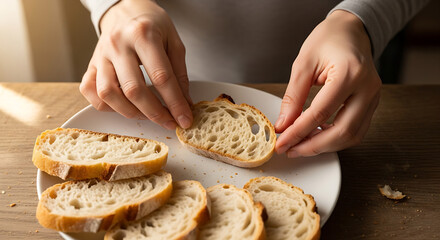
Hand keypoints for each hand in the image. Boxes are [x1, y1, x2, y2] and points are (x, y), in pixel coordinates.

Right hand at [80, 0, 192, 129]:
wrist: (125, 9)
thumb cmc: (152, 24)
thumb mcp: (173, 41)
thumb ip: (180, 73)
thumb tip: (184, 104)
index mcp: (143, 35)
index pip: (161, 77)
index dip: (175, 103)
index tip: (184, 119)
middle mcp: (118, 45)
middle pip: (133, 89)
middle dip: (154, 113)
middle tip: (169, 122)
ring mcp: (101, 55)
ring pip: (108, 94)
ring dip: (130, 112)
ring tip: (147, 115)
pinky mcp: (91, 64)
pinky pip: (90, 91)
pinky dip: (105, 105)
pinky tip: (123, 106)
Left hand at [275, 10, 381, 157]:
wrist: (351, 30)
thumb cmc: (328, 40)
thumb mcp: (303, 64)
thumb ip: (293, 97)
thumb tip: (283, 125)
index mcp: (349, 73)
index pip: (321, 113)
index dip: (298, 133)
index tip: (282, 143)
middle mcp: (367, 88)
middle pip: (342, 132)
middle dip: (313, 147)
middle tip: (291, 150)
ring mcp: (373, 97)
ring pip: (352, 136)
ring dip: (325, 145)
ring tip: (301, 144)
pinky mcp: (372, 103)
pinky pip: (356, 129)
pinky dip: (335, 138)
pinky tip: (317, 136)